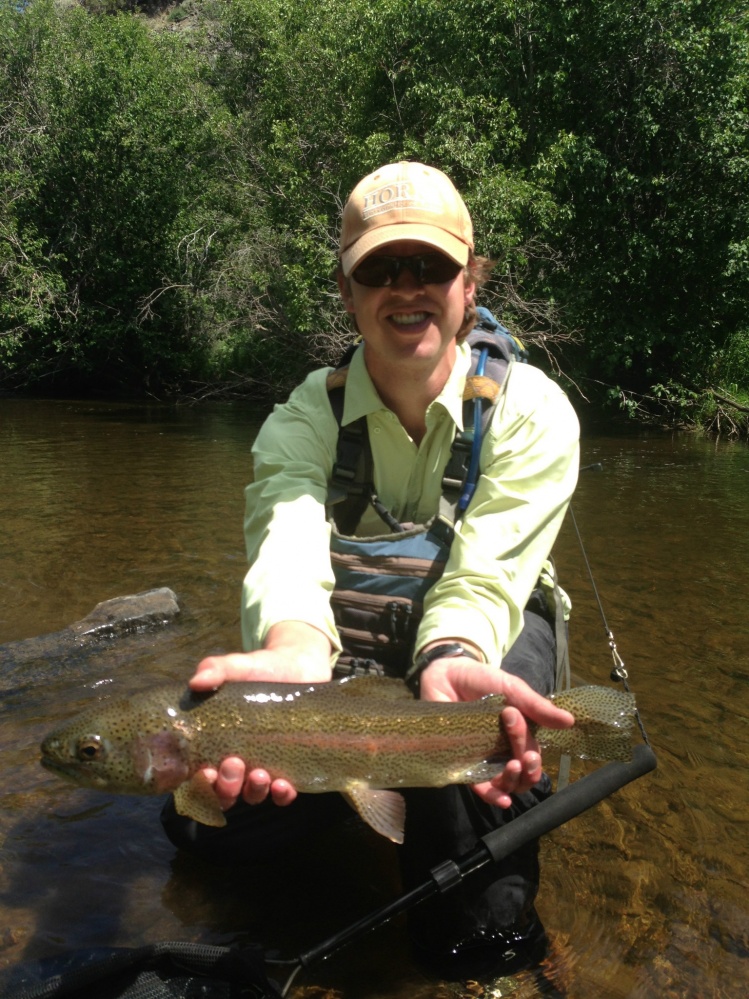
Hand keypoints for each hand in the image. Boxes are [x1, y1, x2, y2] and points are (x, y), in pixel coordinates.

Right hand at [189, 622, 332, 810]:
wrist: (300, 667)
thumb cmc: (262, 669)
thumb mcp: (238, 666)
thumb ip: (216, 669)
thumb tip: (197, 681)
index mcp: (217, 743)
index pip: (201, 775)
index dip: (200, 783)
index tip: (206, 772)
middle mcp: (238, 762)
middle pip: (225, 792)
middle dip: (226, 786)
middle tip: (234, 764)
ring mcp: (263, 766)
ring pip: (252, 795)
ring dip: (254, 791)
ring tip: (260, 774)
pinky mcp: (290, 766)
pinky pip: (283, 793)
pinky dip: (282, 795)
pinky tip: (283, 786)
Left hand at [418, 658, 573, 808]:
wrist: (446, 674)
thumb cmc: (481, 680)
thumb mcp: (512, 689)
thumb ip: (537, 707)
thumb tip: (570, 721)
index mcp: (519, 735)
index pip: (532, 752)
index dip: (530, 747)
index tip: (514, 718)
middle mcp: (503, 750)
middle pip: (524, 774)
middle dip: (529, 768)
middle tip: (524, 754)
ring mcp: (484, 759)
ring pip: (507, 783)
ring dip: (514, 781)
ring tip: (512, 767)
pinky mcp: (462, 764)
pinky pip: (480, 787)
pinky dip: (493, 796)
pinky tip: (504, 800)